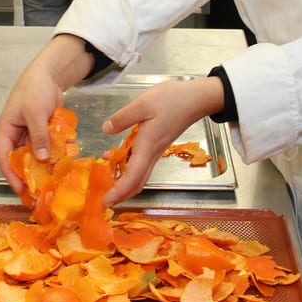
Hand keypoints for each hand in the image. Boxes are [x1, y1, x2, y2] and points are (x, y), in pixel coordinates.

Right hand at [0, 35, 92, 199]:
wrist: (49, 73)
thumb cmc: (35, 88)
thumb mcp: (36, 113)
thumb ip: (38, 136)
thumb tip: (40, 159)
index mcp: (6, 130)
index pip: (4, 158)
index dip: (11, 175)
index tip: (21, 189)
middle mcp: (16, 135)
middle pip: (21, 160)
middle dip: (31, 175)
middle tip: (41, 191)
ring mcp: (31, 134)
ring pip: (36, 155)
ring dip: (46, 164)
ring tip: (56, 178)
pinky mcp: (44, 131)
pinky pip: (49, 146)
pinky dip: (57, 151)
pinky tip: (67, 156)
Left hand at [100, 77, 224, 204]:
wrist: (196, 99)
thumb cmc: (173, 100)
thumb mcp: (143, 104)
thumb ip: (123, 118)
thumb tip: (106, 130)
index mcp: (147, 145)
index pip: (132, 177)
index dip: (118, 192)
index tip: (106, 202)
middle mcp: (152, 152)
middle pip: (136, 182)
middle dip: (120, 194)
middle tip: (104, 199)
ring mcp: (156, 150)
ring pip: (139, 175)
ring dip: (123, 182)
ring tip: (106, 181)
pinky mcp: (157, 145)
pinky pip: (141, 163)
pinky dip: (127, 167)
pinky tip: (115, 158)